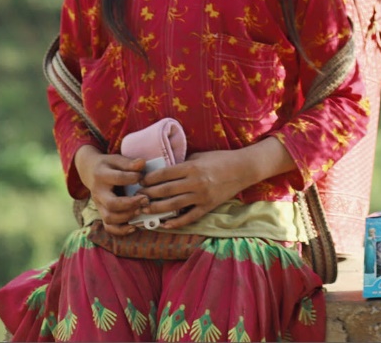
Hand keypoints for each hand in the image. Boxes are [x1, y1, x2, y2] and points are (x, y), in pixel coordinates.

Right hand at [73, 146, 148, 236]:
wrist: (89, 172)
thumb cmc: (108, 165)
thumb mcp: (116, 159)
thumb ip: (129, 163)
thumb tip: (142, 163)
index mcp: (102, 176)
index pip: (118, 178)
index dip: (133, 178)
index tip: (143, 176)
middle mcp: (98, 193)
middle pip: (111, 204)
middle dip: (130, 204)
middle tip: (145, 199)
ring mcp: (99, 205)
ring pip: (109, 218)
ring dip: (127, 216)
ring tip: (141, 210)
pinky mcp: (102, 213)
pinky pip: (108, 227)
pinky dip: (121, 230)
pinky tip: (134, 227)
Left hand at [136, 138, 294, 229]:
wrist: (243, 169)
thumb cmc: (221, 159)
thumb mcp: (200, 156)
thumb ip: (183, 164)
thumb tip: (164, 171)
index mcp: (192, 167)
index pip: (164, 174)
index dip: (149, 179)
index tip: (140, 182)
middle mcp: (195, 182)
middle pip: (165, 191)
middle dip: (148, 195)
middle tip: (137, 197)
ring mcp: (201, 196)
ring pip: (173, 206)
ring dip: (156, 209)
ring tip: (144, 210)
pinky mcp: (208, 206)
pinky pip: (189, 217)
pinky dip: (176, 223)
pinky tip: (164, 224)